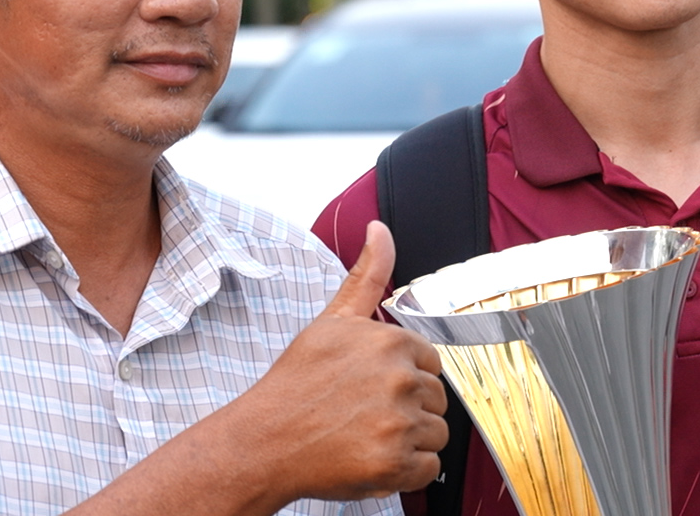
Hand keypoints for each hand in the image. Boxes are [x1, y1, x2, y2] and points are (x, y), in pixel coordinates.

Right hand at [226, 221, 448, 502]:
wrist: (263, 441)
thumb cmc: (296, 384)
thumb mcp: (333, 321)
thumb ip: (367, 275)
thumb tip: (380, 228)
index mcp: (391, 342)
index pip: (429, 363)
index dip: (404, 378)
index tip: (374, 388)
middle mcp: (399, 379)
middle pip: (436, 399)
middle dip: (407, 409)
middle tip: (365, 414)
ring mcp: (398, 423)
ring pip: (436, 433)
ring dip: (408, 440)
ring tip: (366, 435)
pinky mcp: (394, 464)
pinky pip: (429, 468)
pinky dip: (407, 471)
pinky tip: (373, 457)